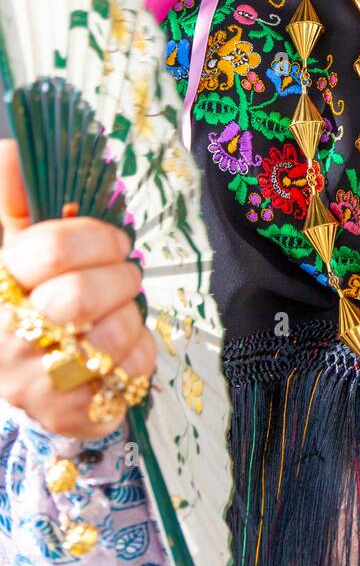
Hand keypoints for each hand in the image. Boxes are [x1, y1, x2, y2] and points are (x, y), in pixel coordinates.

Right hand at [0, 139, 155, 440]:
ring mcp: (34, 385)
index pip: (48, 248)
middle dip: (120, 278)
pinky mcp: (70, 417)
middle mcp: (7, 339)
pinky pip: (129, 379)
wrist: (26, 374)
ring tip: (124, 310)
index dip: (95, 236)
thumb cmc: (31, 297)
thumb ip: (17, 200)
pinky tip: (125, 347)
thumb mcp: (16, 248)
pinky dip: (141, 354)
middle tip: (127, 275)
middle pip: (79, 297)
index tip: (115, 240)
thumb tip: (12, 149)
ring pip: (109, 341)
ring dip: (132, 316)